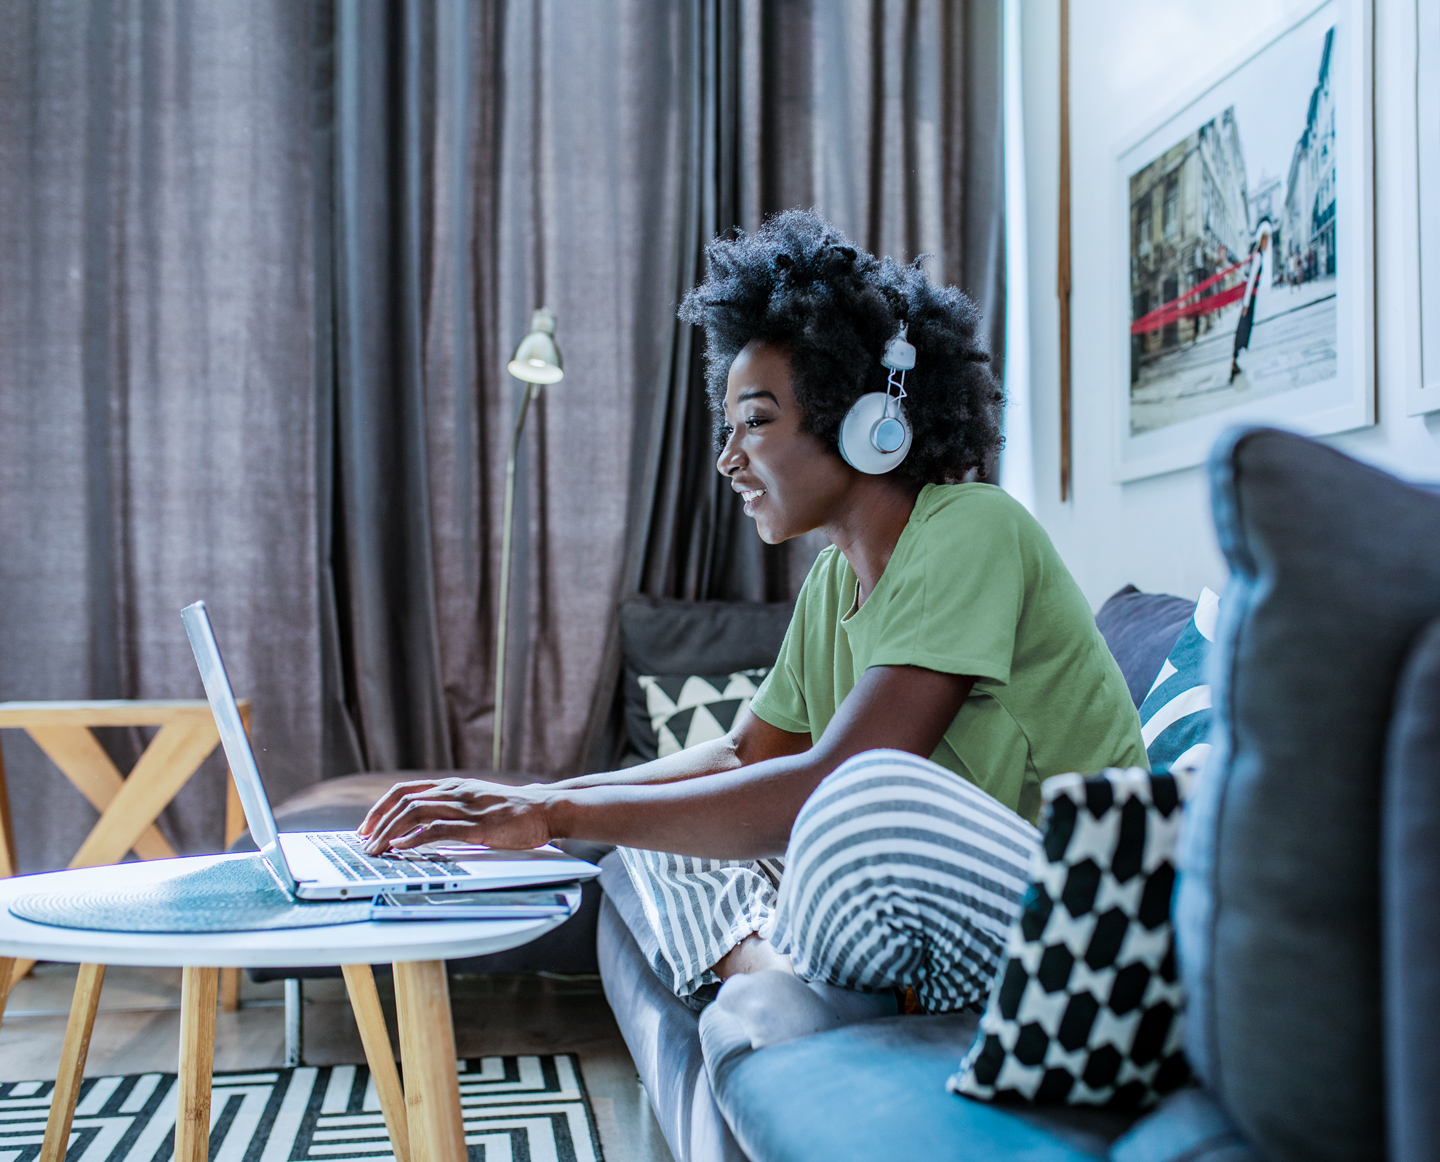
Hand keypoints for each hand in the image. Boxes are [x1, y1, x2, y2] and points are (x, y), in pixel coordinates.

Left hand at [357, 777, 555, 853]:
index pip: (404, 791)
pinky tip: (402, 849)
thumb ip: (450, 809)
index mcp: (451, 786)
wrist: (543, 808)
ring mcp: (464, 808)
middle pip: (403, 801)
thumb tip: (420, 828)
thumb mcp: (474, 803)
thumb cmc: (512, 810)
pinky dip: (414, 839)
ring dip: (389, 832)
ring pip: (414, 813)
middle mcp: (453, 792)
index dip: (380, 808)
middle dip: (377, 822)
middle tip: (364, 842)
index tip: (367, 826)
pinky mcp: (475, 826)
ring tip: (376, 850)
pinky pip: (437, 830)